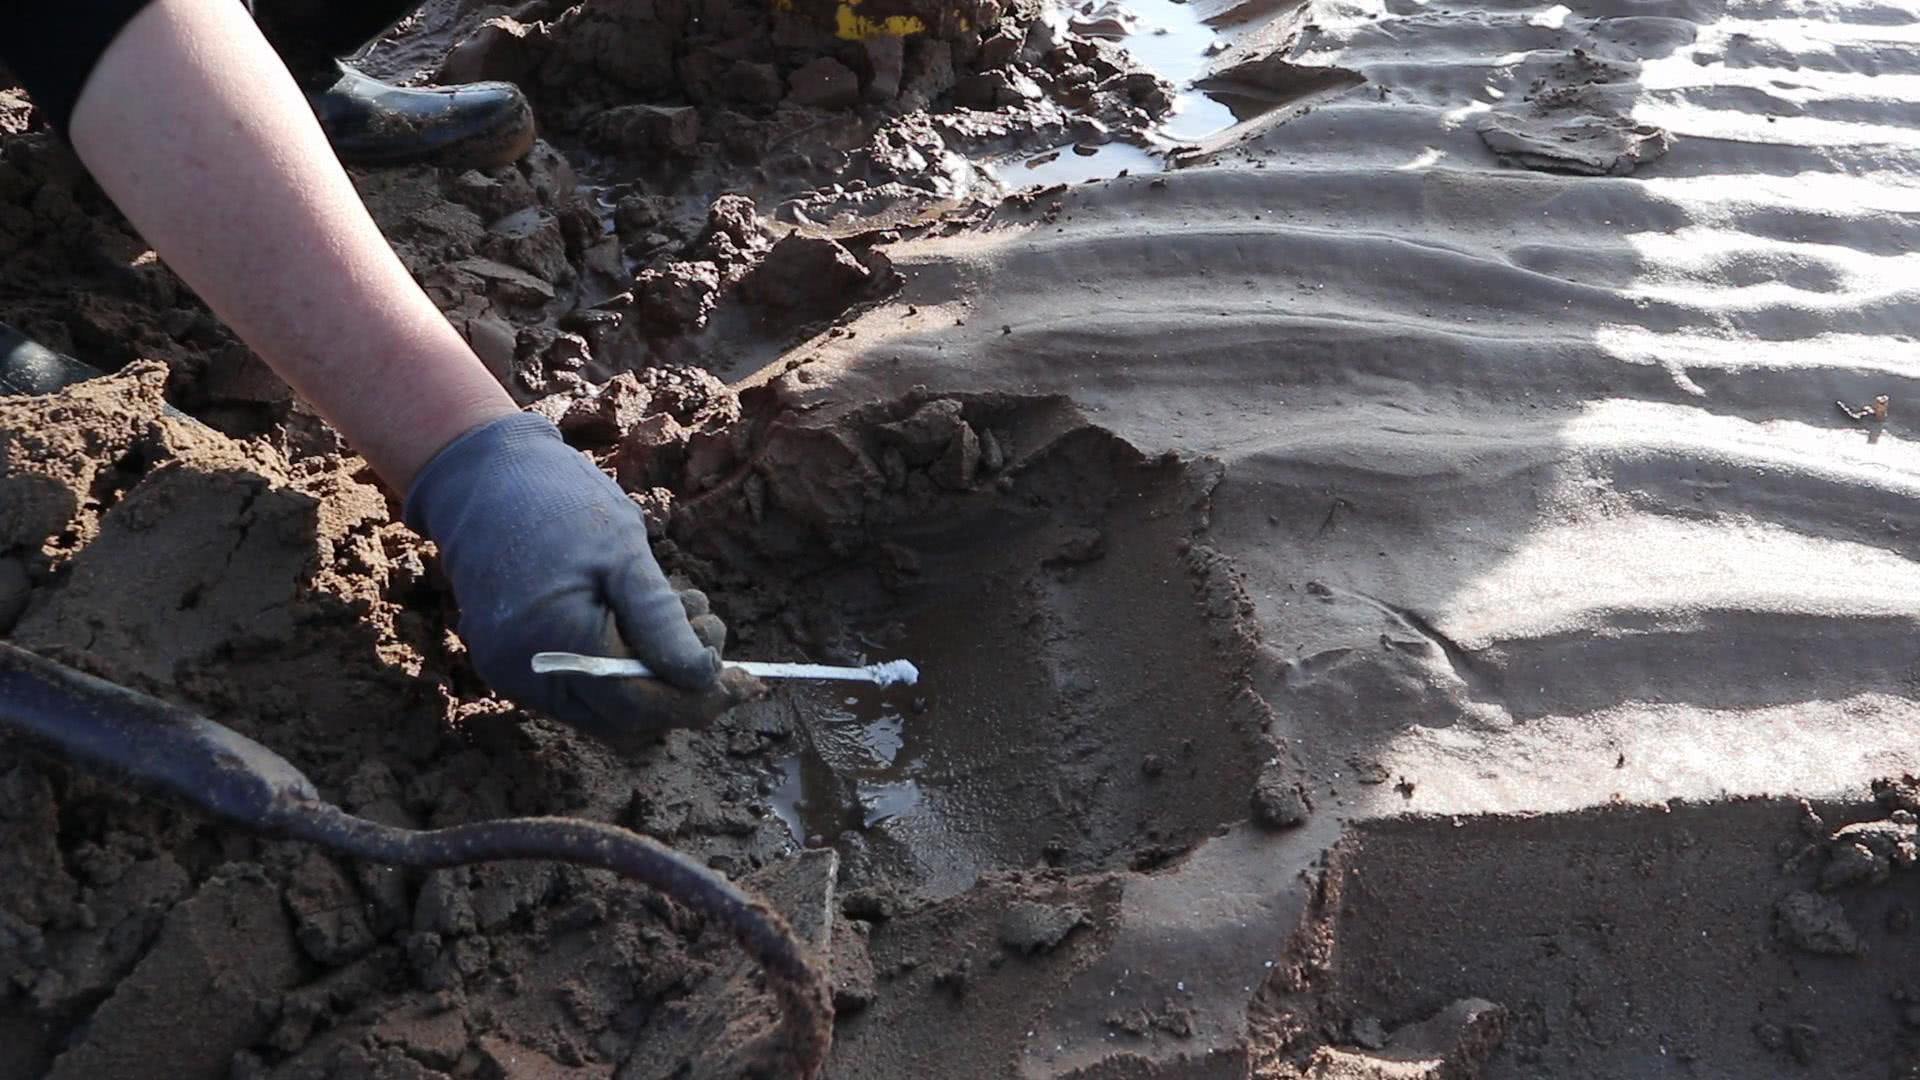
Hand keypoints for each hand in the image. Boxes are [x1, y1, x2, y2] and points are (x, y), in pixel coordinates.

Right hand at [404, 412, 752, 744]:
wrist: (482, 474)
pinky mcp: (511, 661)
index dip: (697, 699)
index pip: (640, 705)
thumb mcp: (623, 550)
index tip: (745, 678)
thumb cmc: (556, 500)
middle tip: (711, 624)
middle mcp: (526, 674)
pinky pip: (580, 687)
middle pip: (625, 719)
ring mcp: (513, 672)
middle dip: (679, 684)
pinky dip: (620, 662)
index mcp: (554, 643)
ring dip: (653, 671)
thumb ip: (660, 621)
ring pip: (605, 707)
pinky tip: (637, 611)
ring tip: (678, 604)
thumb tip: (703, 677)